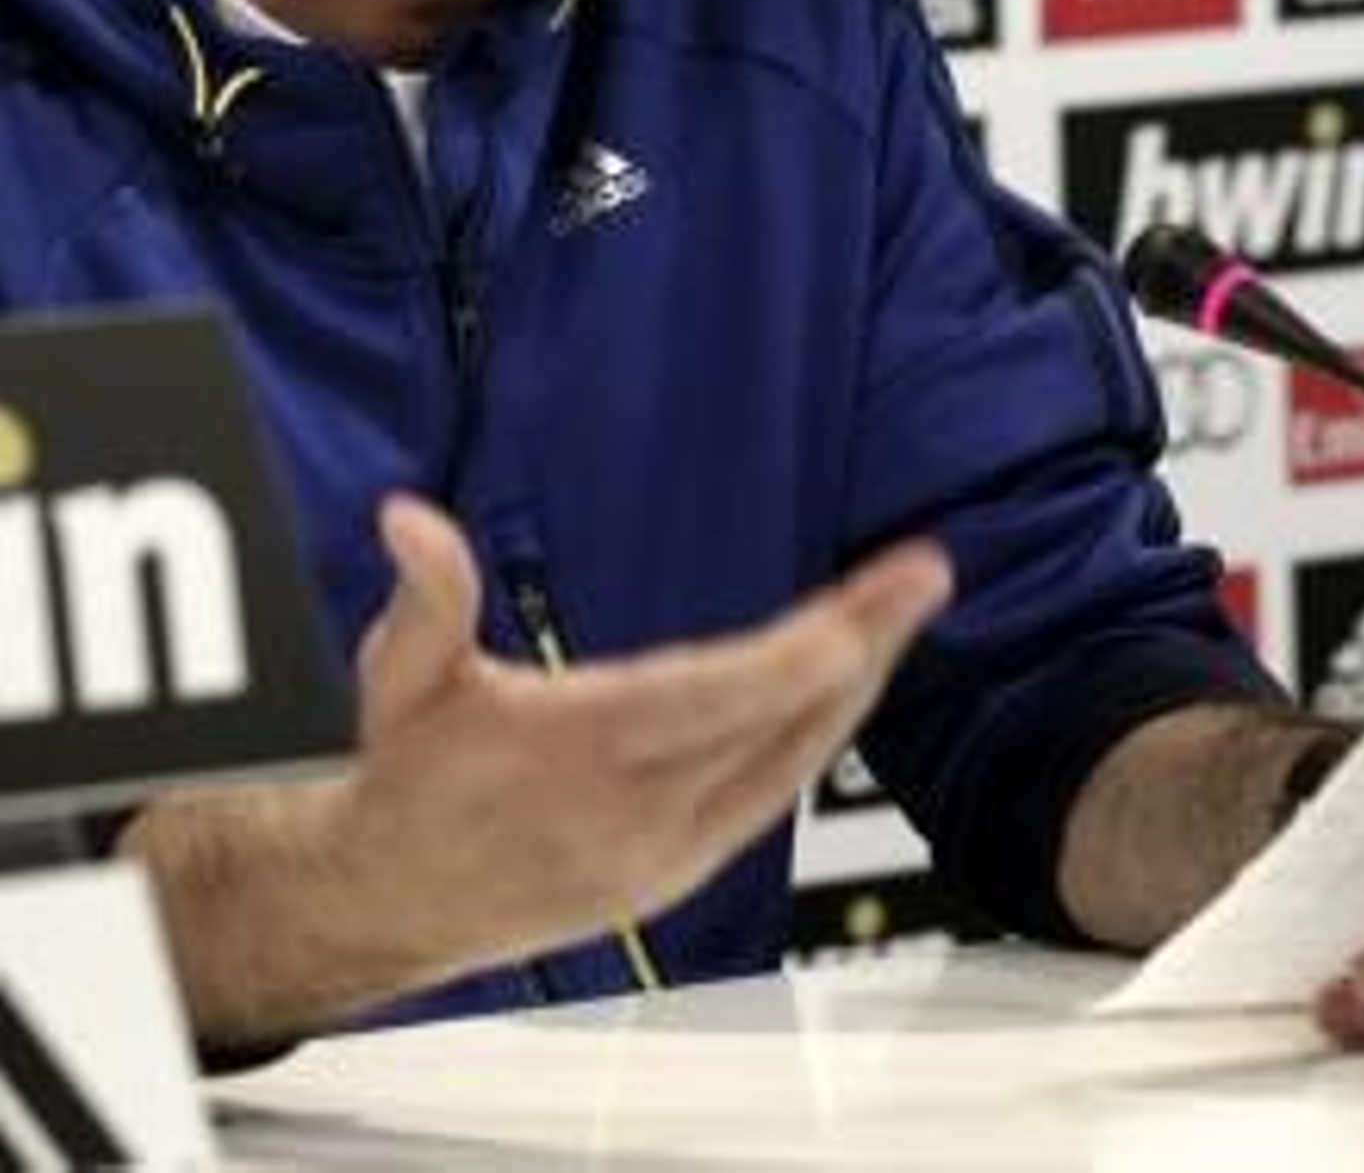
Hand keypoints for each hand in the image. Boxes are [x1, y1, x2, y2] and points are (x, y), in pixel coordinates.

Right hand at [336, 494, 953, 983]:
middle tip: (921, 578)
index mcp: (570, 751)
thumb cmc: (404, 778)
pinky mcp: (673, 876)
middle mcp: (628, 812)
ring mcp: (659, 854)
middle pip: (772, 725)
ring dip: (853, 690)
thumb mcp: (399, 674)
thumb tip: (409, 519)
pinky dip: (815, 739)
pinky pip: (767, 799)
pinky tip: (849, 690)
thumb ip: (428, 592)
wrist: (384, 901)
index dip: (799, 657)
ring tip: (900, 615)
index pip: (709, 699)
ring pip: (785, 766)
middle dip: (860, 646)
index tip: (863, 612)